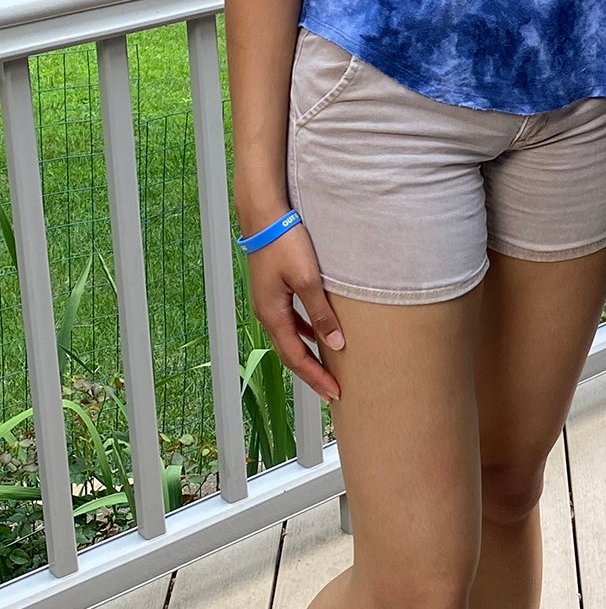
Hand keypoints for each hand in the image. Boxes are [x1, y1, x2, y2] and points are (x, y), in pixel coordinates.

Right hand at [245, 224, 344, 402]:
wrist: (264, 216)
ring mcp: (267, 302)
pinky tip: (315, 333)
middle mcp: (266, 313)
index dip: (315, 377)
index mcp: (272, 315)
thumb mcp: (308, 279)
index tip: (334, 392)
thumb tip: (336, 344)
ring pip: (288, 338)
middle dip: (311, 373)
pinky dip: (303, 334)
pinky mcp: (272, 291)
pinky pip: (289, 322)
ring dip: (306, 355)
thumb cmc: (285, 243)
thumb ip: (321, 313)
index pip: (295, 357)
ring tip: (326, 369)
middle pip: (289, 353)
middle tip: (332, 390)